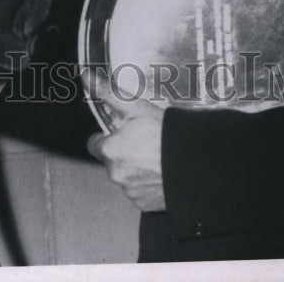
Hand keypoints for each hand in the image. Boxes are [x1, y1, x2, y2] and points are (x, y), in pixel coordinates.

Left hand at [85, 73, 165, 211]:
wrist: (195, 163)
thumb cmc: (167, 135)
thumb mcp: (137, 107)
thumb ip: (108, 93)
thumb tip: (88, 78)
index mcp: (110, 151)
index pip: (95, 144)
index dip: (107, 136)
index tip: (121, 131)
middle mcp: (117, 175)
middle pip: (111, 160)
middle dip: (123, 151)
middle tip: (144, 141)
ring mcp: (131, 192)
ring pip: (126, 176)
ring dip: (136, 168)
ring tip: (156, 155)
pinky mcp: (145, 204)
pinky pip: (139, 192)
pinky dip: (147, 183)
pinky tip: (160, 170)